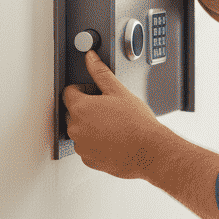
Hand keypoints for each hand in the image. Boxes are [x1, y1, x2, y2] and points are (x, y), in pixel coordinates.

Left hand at [62, 49, 167, 178]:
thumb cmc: (136, 123)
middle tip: (108, 108)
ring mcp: (81, 146)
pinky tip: (112, 138)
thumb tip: (90, 58)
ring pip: (80, 130)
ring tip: (113, 125)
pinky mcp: (88, 159)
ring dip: (91, 126)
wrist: (149, 151)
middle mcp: (75, 128)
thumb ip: (100, 72)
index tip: (97, 93)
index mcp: (80, 108)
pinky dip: (95, 142)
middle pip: (73, 112)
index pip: (69, 92)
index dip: (84, 89)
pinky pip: (86, 147)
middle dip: (87, 108)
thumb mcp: (119, 91)